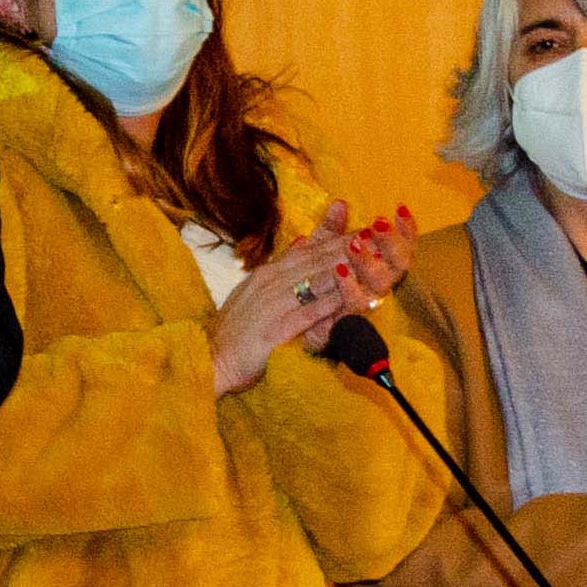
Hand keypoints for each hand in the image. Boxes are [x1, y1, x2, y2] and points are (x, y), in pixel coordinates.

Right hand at [211, 198, 408, 395]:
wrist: (209, 357)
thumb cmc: (235, 328)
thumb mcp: (254, 289)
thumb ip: (281, 266)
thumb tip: (304, 238)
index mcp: (266, 273)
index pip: (309, 250)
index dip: (338, 238)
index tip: (365, 229)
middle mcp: (269, 283)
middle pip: (316, 261)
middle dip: (348, 248)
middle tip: (378, 237)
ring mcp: (272, 305)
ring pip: (315, 282)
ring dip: (345, 269)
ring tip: (372, 260)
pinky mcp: (275, 329)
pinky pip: (308, 313)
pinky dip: (330, 304)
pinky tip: (351, 297)